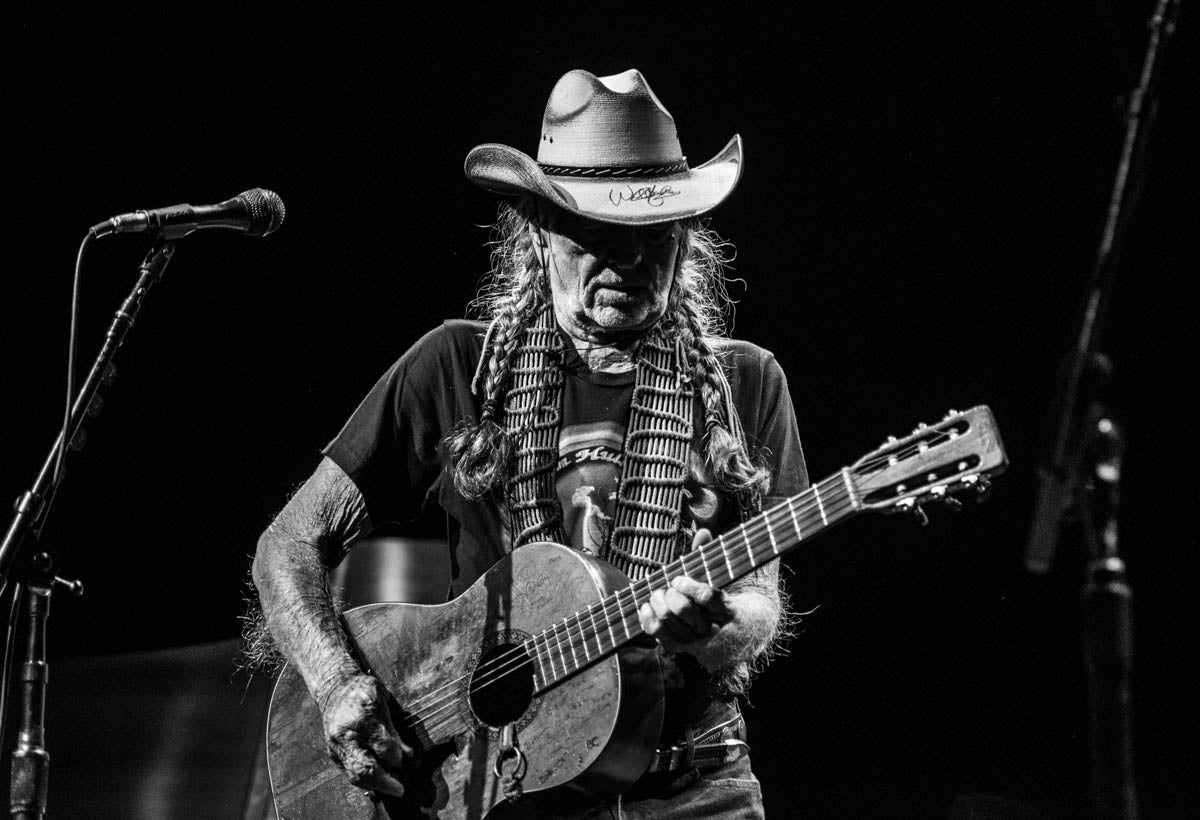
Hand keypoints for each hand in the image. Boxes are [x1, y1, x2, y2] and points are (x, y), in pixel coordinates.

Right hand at [320, 673, 413, 796]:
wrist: (334, 688)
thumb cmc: (363, 691)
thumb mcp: (382, 701)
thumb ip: (393, 729)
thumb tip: (407, 754)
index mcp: (362, 717)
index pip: (382, 745)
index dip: (396, 756)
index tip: (406, 759)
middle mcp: (346, 735)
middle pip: (364, 766)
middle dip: (384, 780)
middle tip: (400, 788)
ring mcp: (337, 746)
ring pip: (355, 774)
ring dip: (375, 785)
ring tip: (391, 787)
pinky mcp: (333, 754)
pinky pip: (349, 773)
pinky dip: (364, 781)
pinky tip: (377, 783)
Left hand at [638, 529, 731, 659]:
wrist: (744, 637)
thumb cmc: (729, 601)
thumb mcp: (729, 582)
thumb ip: (712, 557)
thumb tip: (703, 531)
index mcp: (729, 610)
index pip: (708, 598)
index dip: (689, 586)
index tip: (678, 579)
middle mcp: (714, 629)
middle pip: (685, 612)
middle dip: (671, 596)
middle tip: (667, 588)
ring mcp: (698, 642)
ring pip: (671, 626)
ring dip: (658, 606)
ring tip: (657, 594)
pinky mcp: (685, 649)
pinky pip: (662, 638)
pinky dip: (649, 621)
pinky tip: (646, 608)